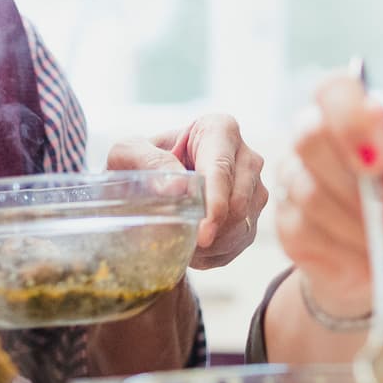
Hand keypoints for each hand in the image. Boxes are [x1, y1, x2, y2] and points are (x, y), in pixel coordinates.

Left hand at [106, 114, 265, 269]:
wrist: (150, 181)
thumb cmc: (140, 162)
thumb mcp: (128, 153)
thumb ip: (147, 162)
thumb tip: (177, 188)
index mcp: (220, 130)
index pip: (221, 169)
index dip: (214, 204)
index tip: (202, 234)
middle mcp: (246, 156)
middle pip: (239, 202)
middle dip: (212, 231)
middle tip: (181, 244)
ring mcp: (254, 186)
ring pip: (243, 225)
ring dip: (212, 244)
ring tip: (182, 242)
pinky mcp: (254, 213)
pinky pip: (242, 241)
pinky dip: (216, 253)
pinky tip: (193, 247)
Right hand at [273, 72, 382, 320]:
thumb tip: (375, 116)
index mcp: (349, 115)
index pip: (333, 90)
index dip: (348, 118)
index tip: (377, 158)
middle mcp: (312, 139)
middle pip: (309, 138)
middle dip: (356, 186)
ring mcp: (292, 179)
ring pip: (310, 194)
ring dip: (361, 229)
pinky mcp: (286, 223)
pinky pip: (307, 234)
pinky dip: (349, 254)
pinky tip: (375, 264)